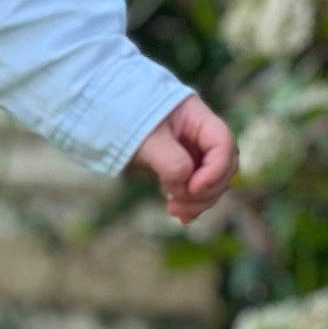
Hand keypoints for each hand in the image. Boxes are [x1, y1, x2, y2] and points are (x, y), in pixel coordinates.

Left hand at [126, 94, 236, 223]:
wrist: (103, 113)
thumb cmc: (126, 117)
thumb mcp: (147, 138)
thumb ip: (170, 161)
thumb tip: (185, 186)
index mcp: (198, 118)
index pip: (223, 145)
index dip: (216, 170)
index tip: (193, 188)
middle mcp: (200, 135)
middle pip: (223, 166)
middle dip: (208, 190)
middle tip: (180, 204)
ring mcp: (193, 151)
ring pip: (212, 181)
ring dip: (199, 200)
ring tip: (175, 211)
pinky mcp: (181, 166)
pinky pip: (195, 187)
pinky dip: (191, 201)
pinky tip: (180, 215)